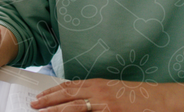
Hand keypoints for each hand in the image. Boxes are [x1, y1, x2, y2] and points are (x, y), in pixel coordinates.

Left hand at [31, 79, 178, 110]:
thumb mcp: (111, 91)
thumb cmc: (135, 96)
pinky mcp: (110, 111)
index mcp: (96, 84)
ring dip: (55, 109)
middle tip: (34, 103)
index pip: (68, 86)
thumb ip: (92, 94)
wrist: (158, 99)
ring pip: (73, 106)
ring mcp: (103, 102)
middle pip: (66, 94)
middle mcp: (97, 90)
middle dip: (48, 99)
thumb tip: (75, 98)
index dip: (52, 91)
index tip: (40, 95)